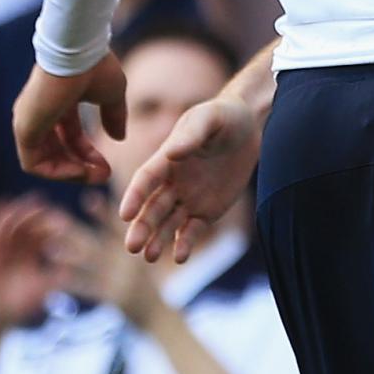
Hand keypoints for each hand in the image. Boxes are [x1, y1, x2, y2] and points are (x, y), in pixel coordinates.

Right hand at [0, 197, 62, 329]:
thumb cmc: (22, 305)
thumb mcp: (45, 286)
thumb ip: (60, 276)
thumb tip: (83, 269)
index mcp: (31, 255)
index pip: (44, 236)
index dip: (54, 227)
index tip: (66, 221)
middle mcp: (16, 248)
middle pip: (30, 226)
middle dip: (41, 215)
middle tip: (52, 206)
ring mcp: (1, 247)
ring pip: (13, 223)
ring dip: (23, 210)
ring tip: (35, 200)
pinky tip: (5, 203)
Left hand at [13, 52, 127, 182]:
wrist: (77, 52)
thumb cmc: (94, 66)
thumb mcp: (112, 94)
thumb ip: (114, 116)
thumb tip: (118, 138)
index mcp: (58, 103)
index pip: (71, 136)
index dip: (89, 154)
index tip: (107, 166)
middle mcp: (39, 114)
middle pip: (58, 151)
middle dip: (82, 167)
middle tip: (105, 175)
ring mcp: (28, 122)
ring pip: (44, 161)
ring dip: (71, 174)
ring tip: (96, 176)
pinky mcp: (24, 129)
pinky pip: (34, 164)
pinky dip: (58, 172)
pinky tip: (82, 171)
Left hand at [47, 207, 165, 326]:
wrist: (158, 318)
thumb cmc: (145, 287)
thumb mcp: (141, 264)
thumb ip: (131, 245)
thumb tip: (115, 223)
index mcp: (134, 251)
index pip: (118, 227)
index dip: (103, 212)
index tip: (88, 198)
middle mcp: (127, 261)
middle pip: (97, 244)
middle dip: (75, 233)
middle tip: (54, 222)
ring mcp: (120, 279)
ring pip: (90, 265)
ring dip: (69, 257)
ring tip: (49, 250)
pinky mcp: (113, 297)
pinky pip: (88, 289)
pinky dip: (71, 284)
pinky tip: (55, 279)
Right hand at [119, 89, 262, 261]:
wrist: (248, 127)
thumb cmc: (223, 116)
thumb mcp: (208, 119)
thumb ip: (191, 135)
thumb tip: (171, 153)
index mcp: (165, 159)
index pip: (145, 180)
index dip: (134, 197)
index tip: (125, 215)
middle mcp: (171, 182)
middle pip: (152, 207)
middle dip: (142, 227)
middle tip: (131, 247)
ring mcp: (188, 198)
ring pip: (168, 223)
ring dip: (157, 239)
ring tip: (148, 256)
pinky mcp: (206, 211)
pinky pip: (193, 230)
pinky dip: (184, 243)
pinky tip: (179, 256)